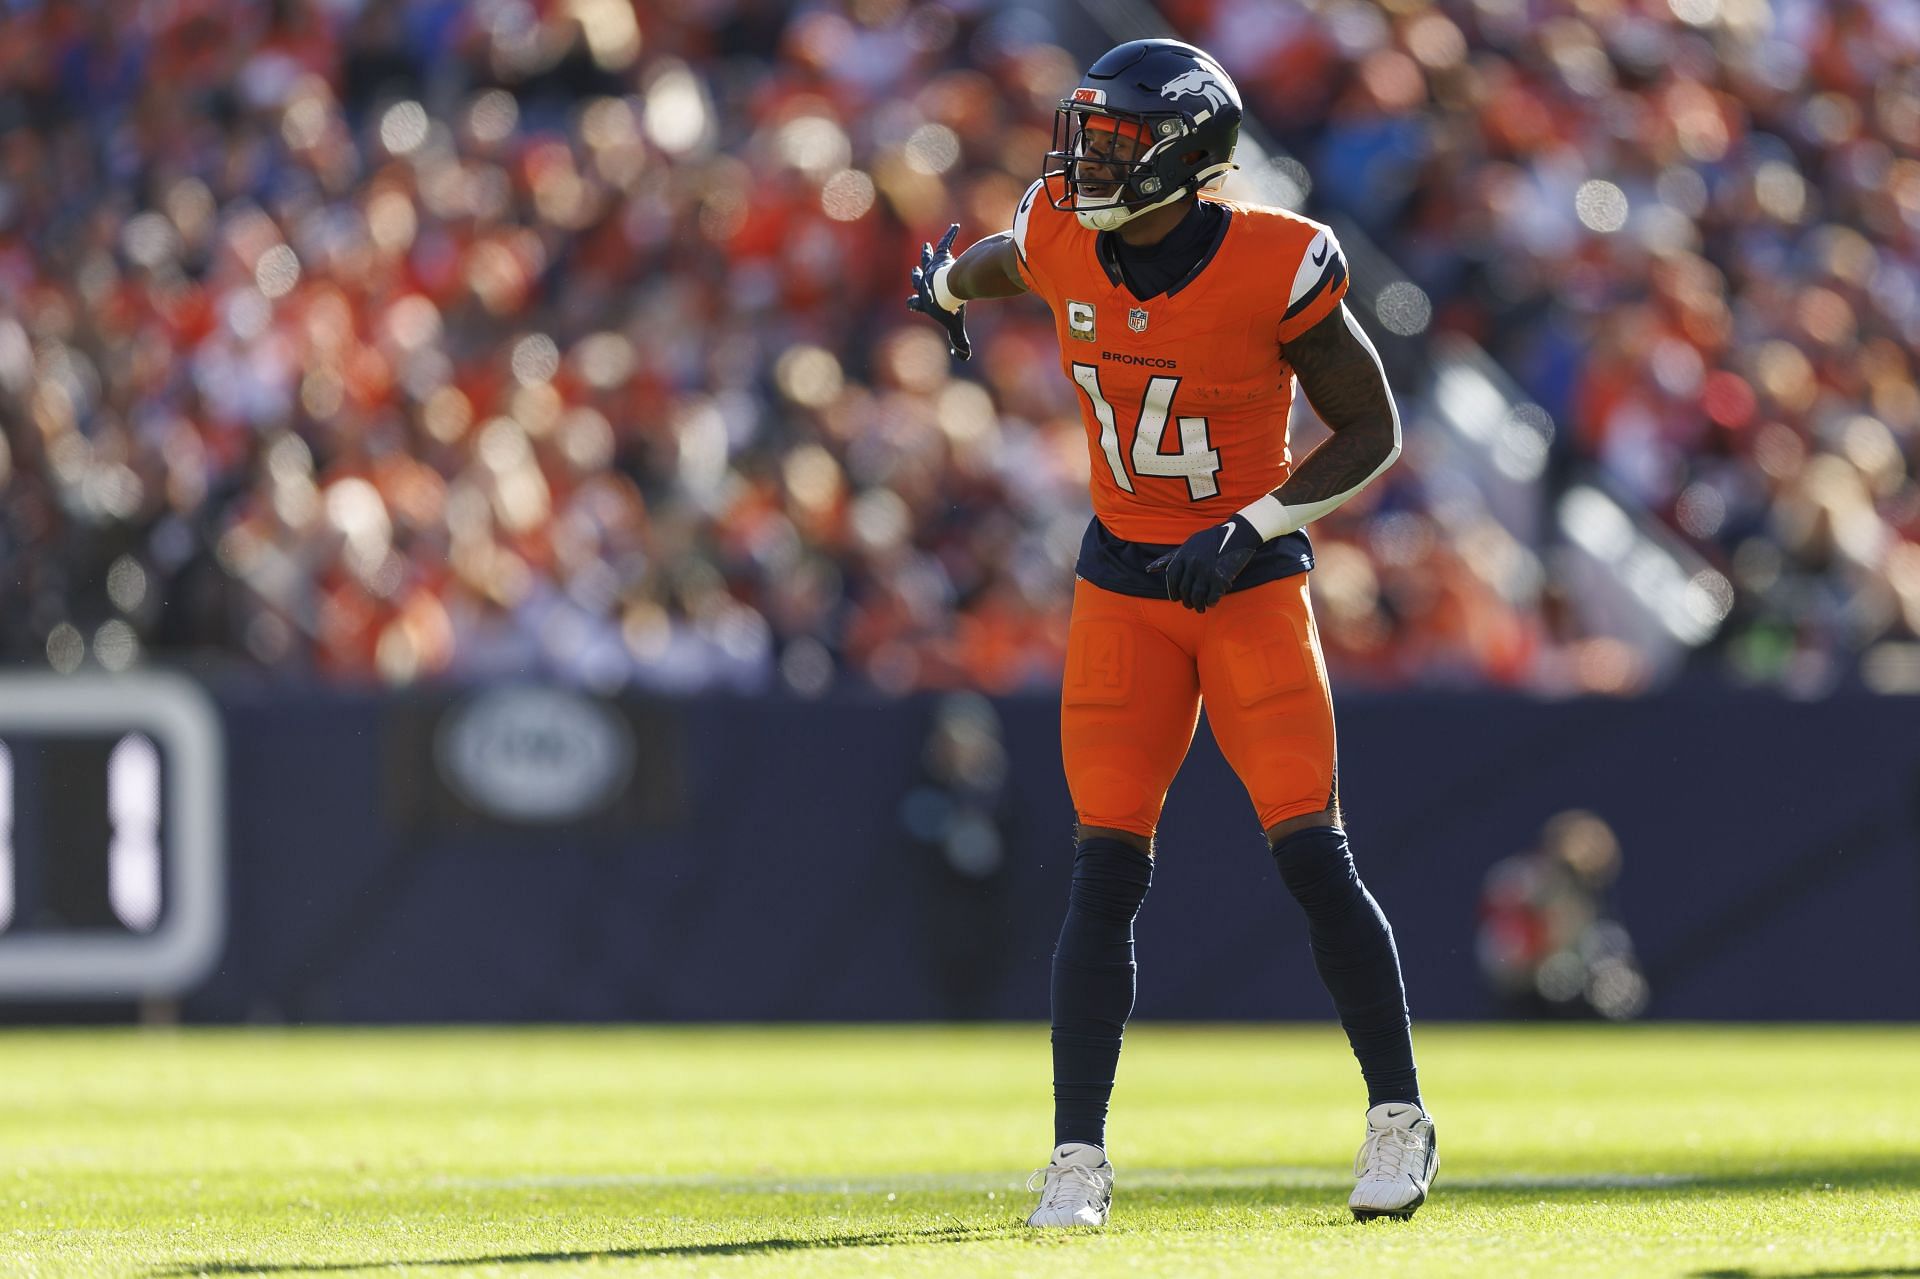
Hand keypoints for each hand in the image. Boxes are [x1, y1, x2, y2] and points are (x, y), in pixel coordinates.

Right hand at [907, 224, 970, 360]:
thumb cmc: (949, 308)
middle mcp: (925, 283)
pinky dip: (949, 236)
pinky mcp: (941, 258)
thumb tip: (964, 357)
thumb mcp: (954, 326)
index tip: (911, 303)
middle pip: (917, 279)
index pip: (915, 302)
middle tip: (914, 273)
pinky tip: (955, 227)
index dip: (914, 303)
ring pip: (927, 260)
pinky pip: (945, 244)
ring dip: (927, 254)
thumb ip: (959, 341)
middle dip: (916, 276)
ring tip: (927, 247)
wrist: (949, 288)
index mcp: (925, 299)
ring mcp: (932, 269)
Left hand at [1146, 516, 1263, 611]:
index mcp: (1184, 555)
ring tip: (1200, 608)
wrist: (1239, 532)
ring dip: (1197, 605)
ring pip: (1196, 596)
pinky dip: (1210, 602)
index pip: (1172, 578)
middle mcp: (1192, 564)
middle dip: (1186, 601)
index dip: (1172, 591)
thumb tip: (1150, 569)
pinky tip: (1212, 603)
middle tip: (1190, 605)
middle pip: (1184, 589)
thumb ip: (1172, 558)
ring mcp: (1206, 571)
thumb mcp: (1190, 544)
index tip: (1175, 598)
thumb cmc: (1212, 540)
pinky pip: (1212, 597)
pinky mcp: (1220, 578)